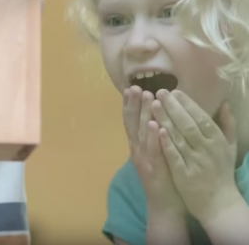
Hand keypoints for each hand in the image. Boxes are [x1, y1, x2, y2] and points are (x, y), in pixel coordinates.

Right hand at [123, 86, 185, 214]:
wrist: (163, 205)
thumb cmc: (162, 176)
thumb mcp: (152, 153)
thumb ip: (149, 137)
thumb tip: (150, 116)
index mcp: (136, 144)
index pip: (130, 120)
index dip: (129, 104)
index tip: (130, 86)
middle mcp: (136, 149)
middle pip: (132, 122)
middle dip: (133, 103)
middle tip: (134, 86)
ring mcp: (144, 158)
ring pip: (141, 132)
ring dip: (142, 113)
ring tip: (145, 96)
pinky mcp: (154, 168)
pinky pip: (153, 150)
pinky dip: (153, 137)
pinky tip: (154, 124)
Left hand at [153, 89, 238, 222]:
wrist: (220, 204)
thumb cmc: (222, 171)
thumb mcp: (229, 146)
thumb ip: (227, 124)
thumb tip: (223, 102)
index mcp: (217, 140)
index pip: (201, 117)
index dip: (187, 104)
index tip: (174, 91)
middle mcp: (207, 149)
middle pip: (188, 124)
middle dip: (173, 107)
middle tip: (159, 92)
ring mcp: (195, 162)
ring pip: (179, 137)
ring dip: (165, 119)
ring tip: (152, 104)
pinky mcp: (184, 175)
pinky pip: (174, 156)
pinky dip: (166, 143)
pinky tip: (157, 129)